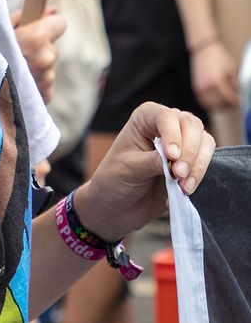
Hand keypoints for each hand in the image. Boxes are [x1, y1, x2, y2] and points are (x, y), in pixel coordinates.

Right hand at [11, 6, 66, 103]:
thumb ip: (25, 17)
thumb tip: (52, 10)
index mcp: (36, 39)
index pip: (60, 24)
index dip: (48, 25)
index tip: (38, 28)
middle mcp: (46, 59)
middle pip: (52, 47)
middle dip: (39, 48)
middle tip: (19, 53)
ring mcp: (47, 79)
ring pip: (49, 66)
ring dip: (37, 66)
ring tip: (15, 70)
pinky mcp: (46, 95)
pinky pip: (46, 83)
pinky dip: (35, 83)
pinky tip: (20, 83)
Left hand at [75, 102, 214, 240]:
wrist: (117, 206)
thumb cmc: (115, 179)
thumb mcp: (128, 168)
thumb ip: (152, 161)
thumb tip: (175, 158)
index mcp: (145, 118)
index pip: (166, 116)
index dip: (172, 133)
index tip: (171, 156)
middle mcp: (166, 125)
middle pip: (192, 125)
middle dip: (189, 151)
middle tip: (178, 175)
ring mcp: (182, 143)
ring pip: (205, 142)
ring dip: (198, 165)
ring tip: (183, 187)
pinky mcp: (192, 163)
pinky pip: (207, 163)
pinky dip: (200, 177)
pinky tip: (184, 192)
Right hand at [190, 40, 238, 109]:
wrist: (203, 49)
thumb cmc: (218, 57)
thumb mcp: (230, 69)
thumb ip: (235, 83)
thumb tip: (238, 93)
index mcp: (217, 82)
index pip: (229, 98)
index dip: (237, 101)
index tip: (240, 100)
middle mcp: (207, 87)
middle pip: (220, 104)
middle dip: (229, 104)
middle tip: (234, 101)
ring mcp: (200, 88)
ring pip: (211, 105)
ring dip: (219, 105)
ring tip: (225, 101)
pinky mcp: (196, 88)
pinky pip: (203, 102)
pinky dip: (210, 104)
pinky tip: (216, 100)